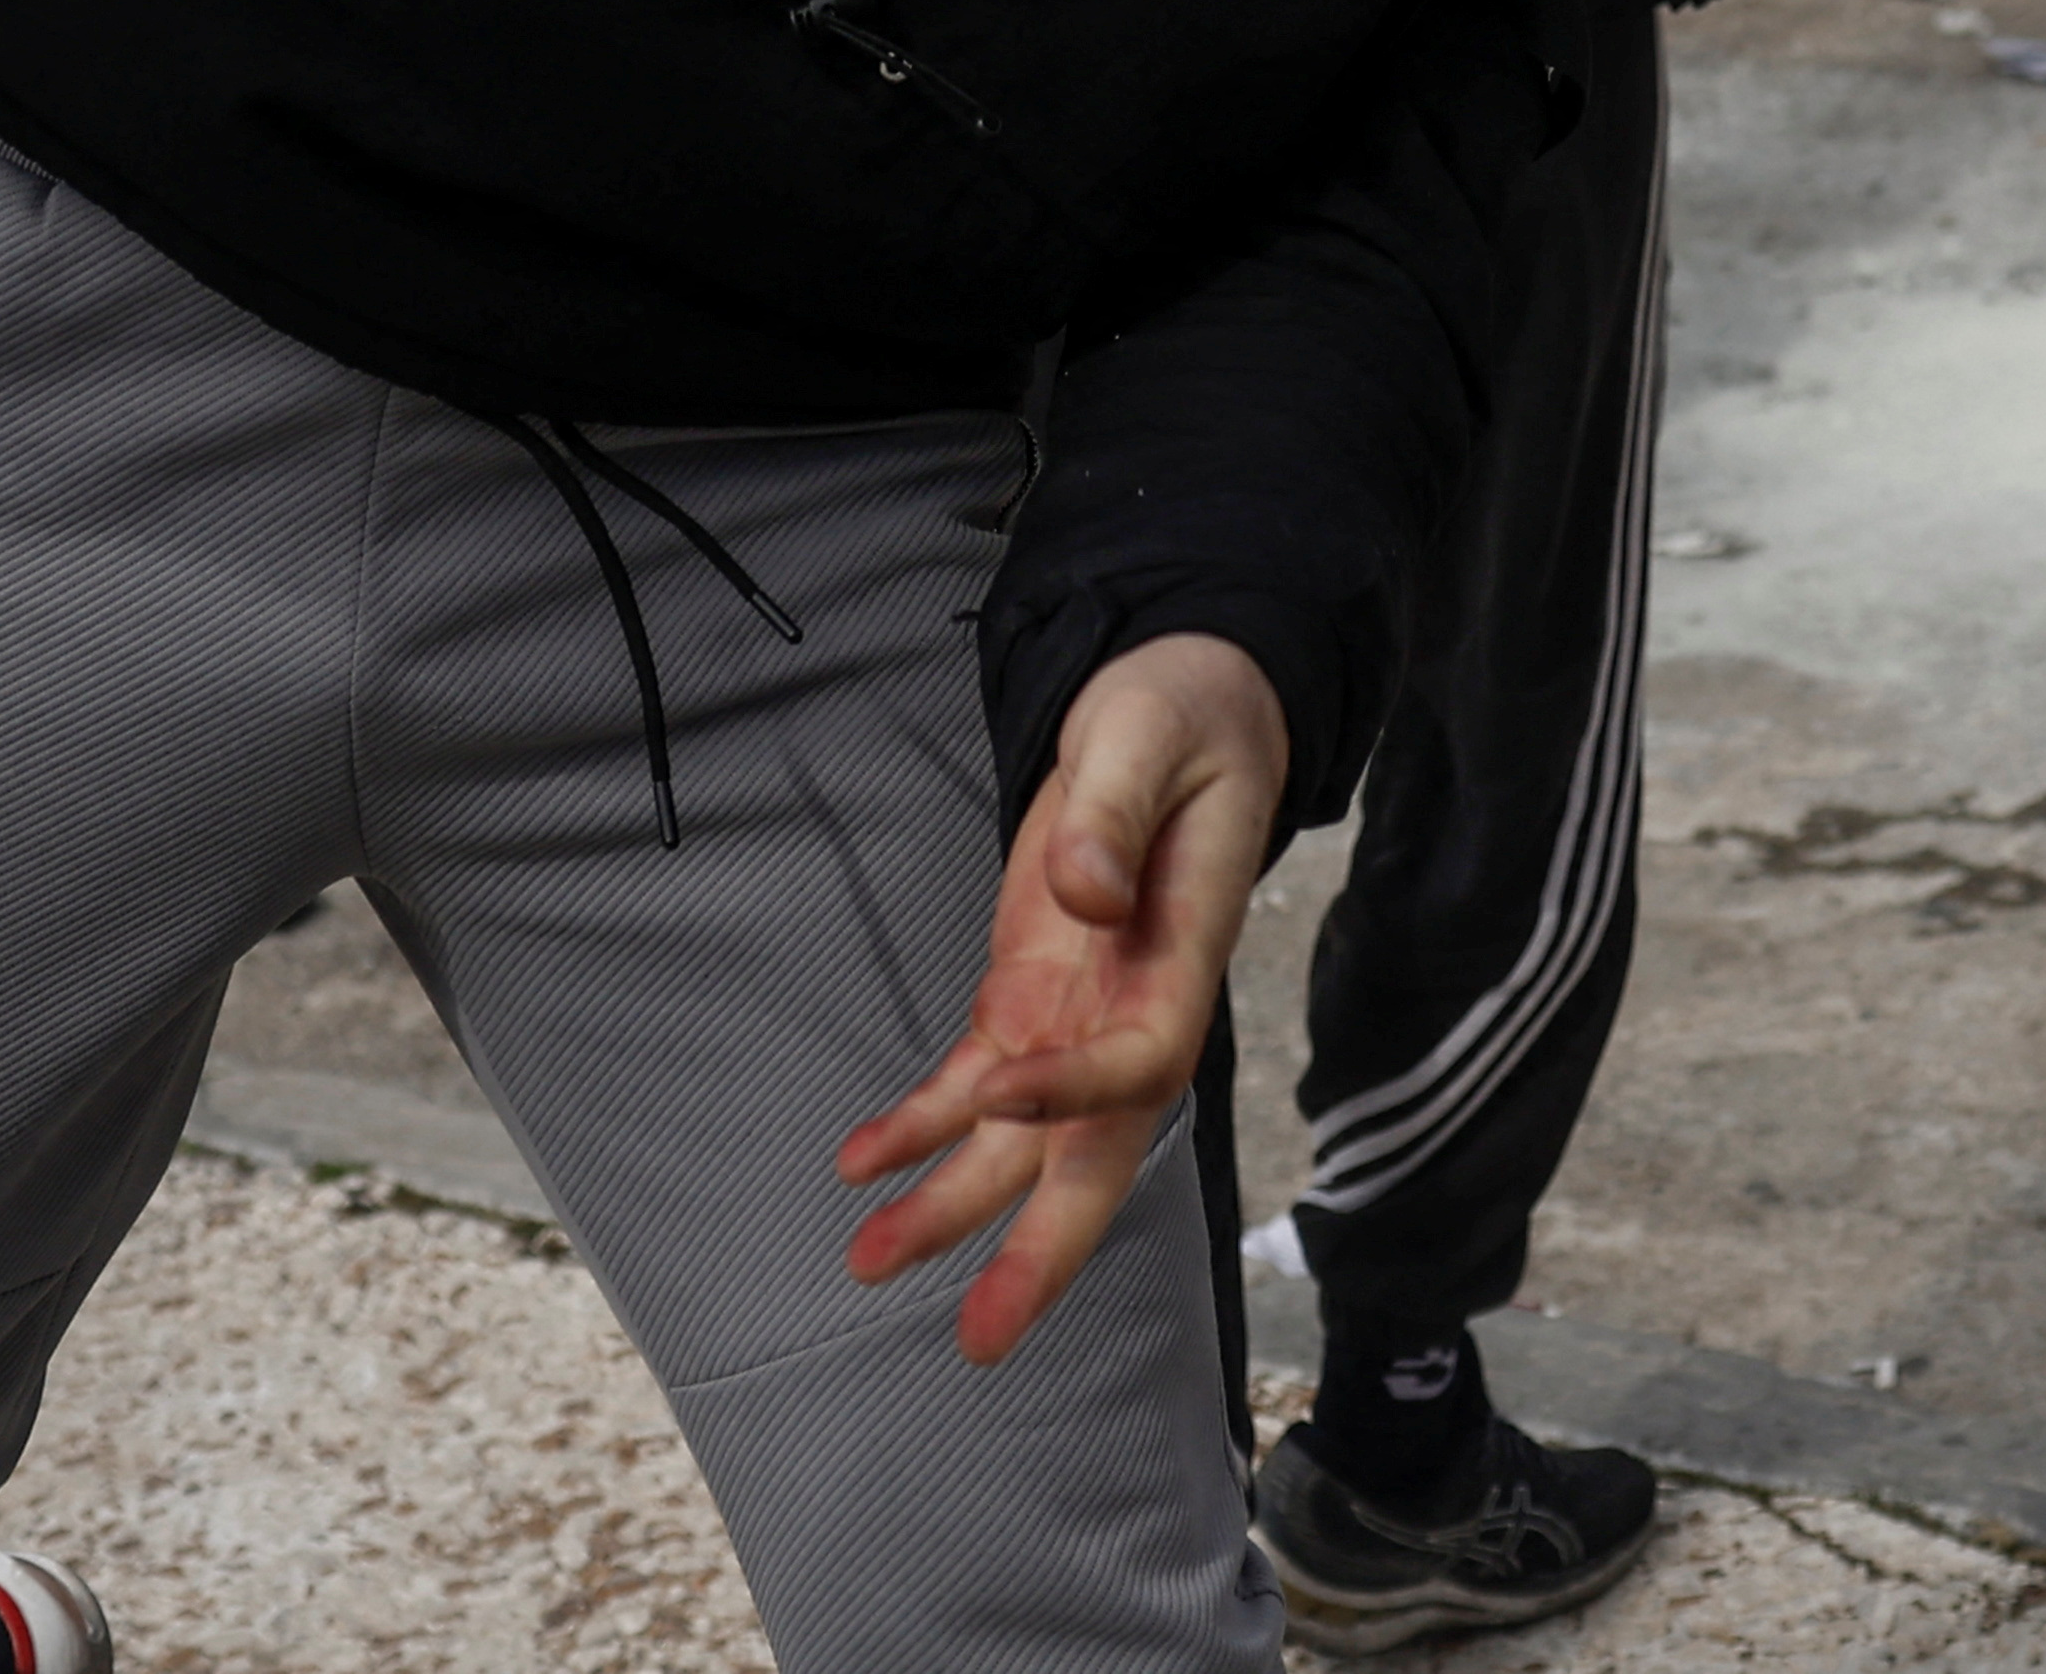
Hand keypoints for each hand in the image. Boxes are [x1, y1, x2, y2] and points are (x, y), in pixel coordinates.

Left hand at [838, 631, 1287, 1362]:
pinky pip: (975, 1085)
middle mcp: (1134, 1008)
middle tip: (984, 1335)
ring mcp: (1080, 1011)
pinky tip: (859, 1164)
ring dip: (954, 1208)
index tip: (1000, 1087)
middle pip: (1096, 1156)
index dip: (1076, 1088)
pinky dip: (921, 1128)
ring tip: (867, 1263)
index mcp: (1182, 954)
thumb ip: (1114, 806)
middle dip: (1041, 1250)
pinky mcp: (1031, 994)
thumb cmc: (1182, 717)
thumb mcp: (1148, 733)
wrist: (1186, 710)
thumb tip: (1081, 886)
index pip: (1141, 1059)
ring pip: (1023, 1143)